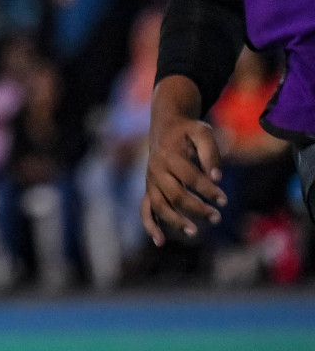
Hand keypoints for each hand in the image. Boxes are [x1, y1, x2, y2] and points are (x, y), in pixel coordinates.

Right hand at [141, 107, 226, 244]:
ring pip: (159, 205)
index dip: (208, 190)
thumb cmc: (188, 131)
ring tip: (194, 232)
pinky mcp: (150, 190)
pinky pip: (145, 210)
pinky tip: (160, 242)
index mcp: (169, 155)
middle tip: (217, 217)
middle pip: (175, 195)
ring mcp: (150, 181)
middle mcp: (156, 170)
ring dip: (175, 220)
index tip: (224, 200)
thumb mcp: (203, 132)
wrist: (165, 127)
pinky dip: (150, 226)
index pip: (190, 177)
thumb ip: (211, 153)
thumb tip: (217, 178)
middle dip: (196, 208)